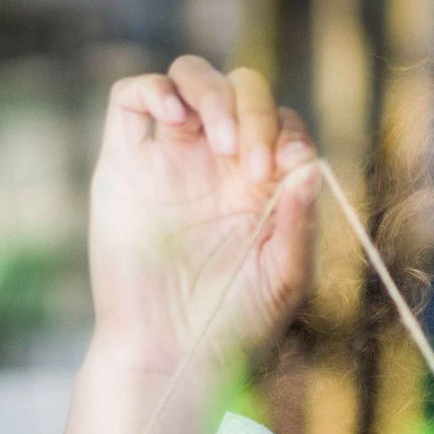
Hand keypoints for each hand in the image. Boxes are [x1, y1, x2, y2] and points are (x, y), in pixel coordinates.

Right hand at [86, 55, 319, 373]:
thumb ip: (298, 221)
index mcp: (261, 182)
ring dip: (213, 95)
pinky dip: (154, 90)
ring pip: (190, 79)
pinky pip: (129, 98)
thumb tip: (309, 165)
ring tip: (225, 143)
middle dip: (256, 112)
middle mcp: (218, 162)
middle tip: (254, 167)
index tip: (290, 167)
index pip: (282, 124)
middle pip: (241, 90)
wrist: (170, 355)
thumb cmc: (233, 324)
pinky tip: (176, 116)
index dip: (290, 132)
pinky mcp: (123, 164)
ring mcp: (171, 158)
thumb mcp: (284, 277)